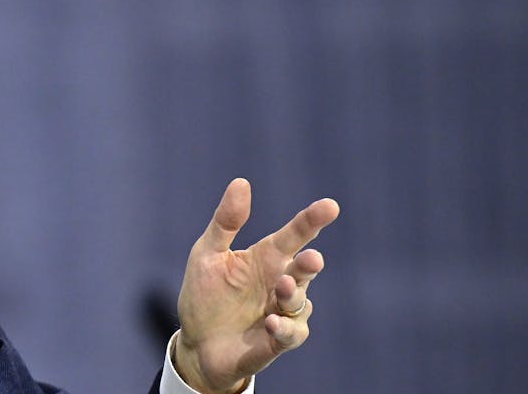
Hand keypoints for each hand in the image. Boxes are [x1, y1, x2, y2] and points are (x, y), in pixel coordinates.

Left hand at [173, 178, 339, 393]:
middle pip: (304, 269)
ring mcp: (283, 312)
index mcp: (266, 257)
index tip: (330, 206)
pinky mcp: (278, 341)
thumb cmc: (205, 295)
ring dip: (293, 295)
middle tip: (310, 258)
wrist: (197, 344)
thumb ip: (225, 222)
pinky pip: (292, 334)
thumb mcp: (208, 254)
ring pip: (301, 302)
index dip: (312, 220)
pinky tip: (271, 322)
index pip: (294, 235)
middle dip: (309, 264)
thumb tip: (241, 182)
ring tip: (281, 289)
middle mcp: (280, 282)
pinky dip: (285, 328)